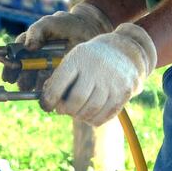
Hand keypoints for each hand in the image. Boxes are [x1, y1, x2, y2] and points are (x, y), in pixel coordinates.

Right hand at [2, 2, 112, 90]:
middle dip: (23, 80)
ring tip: (38, 87)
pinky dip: (51, 87)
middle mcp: (35, 60)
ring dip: (36, 85)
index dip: (10, 70)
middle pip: (24, 74)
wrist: (87, 28)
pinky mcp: (61, 75)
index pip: (14, 61)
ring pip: (37, 81)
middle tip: (24, 85)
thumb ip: (36, 31)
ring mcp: (48, 69)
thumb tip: (27, 47)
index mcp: (28, 48)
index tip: (8, 77)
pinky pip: (54, 84)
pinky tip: (51, 88)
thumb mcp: (49, 23)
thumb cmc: (65, 24)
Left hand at [40, 23, 156, 125]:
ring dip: (80, 116)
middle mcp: (96, 69)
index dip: (49, 100)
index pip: (59, 84)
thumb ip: (59, 79)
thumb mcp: (72, 60)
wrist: (122, 51)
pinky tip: (89, 116)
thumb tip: (47, 102)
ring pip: (92, 109)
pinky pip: (107, 115)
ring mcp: (112, 81)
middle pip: (77, 99)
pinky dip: (94, 120)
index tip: (47, 106)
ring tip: (76, 113)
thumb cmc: (89, 60)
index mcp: (78, 59)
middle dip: (66, 110)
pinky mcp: (124, 92)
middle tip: (63, 110)